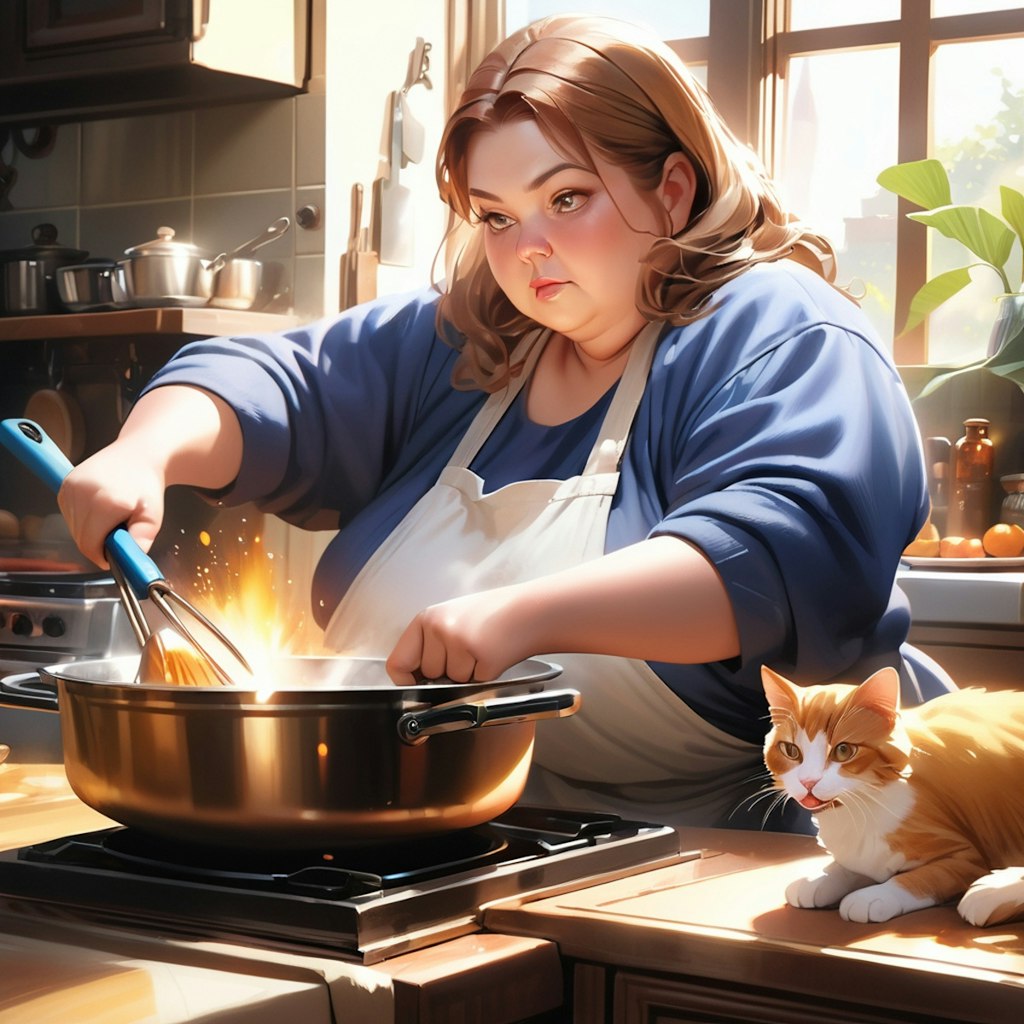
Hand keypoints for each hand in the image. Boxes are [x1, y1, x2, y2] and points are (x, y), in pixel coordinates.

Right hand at [57, 442, 166, 567]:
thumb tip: (129, 559)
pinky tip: (100, 510)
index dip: (102, 556)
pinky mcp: (64, 485)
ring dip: (90, 532)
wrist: (138, 453)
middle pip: (80, 538)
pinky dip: (83, 520)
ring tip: (112, 518)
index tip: (114, 556)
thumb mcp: (154, 515)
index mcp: (105, 502)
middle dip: (98, 544)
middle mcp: (82, 493)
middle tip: (118, 534)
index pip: (90, 544)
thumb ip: (142, 539)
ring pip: (73, 528)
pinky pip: (68, 516)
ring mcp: (70, 487)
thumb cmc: (147, 483)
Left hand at [386, 586, 533, 684]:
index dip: (406, 681)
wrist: (530, 610)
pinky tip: (494, 655)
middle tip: (468, 652)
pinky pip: (474, 682)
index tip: (417, 686)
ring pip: (452, 681)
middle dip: (448, 673)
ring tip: (483, 650)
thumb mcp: (453, 619)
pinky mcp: (479, 654)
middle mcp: (438, 627)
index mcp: (426, 618)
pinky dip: (485, 676)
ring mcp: (458, 641)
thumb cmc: (494, 615)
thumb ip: (431, 644)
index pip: (397, 663)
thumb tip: (415, 679)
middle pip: (429, 675)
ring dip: (468, 675)